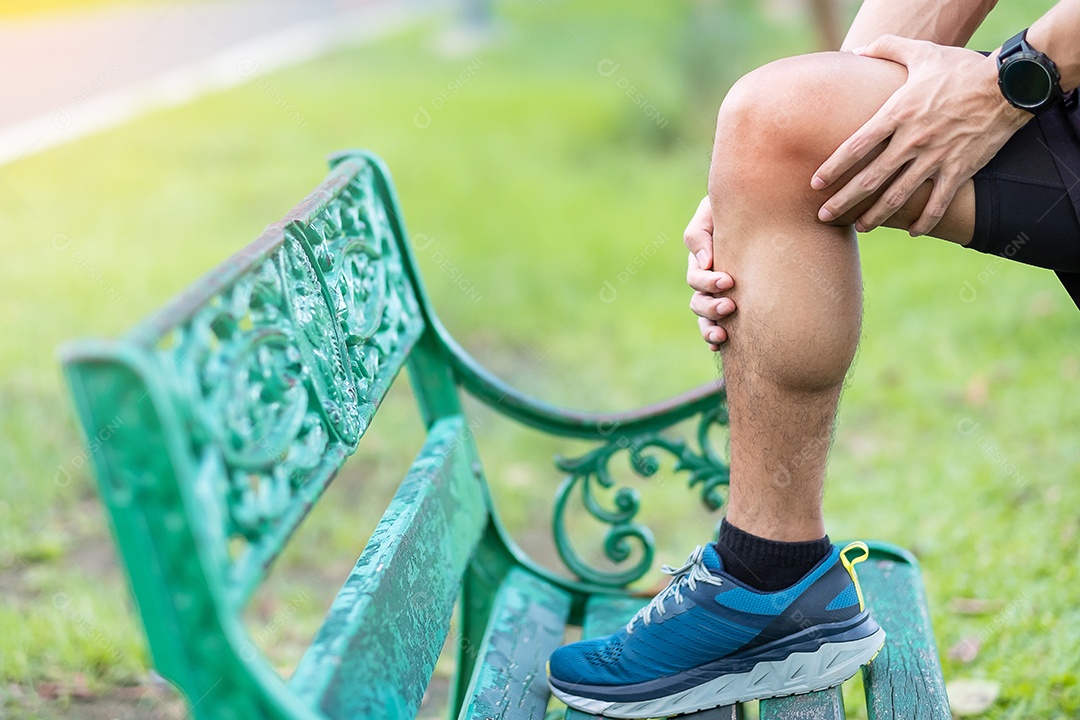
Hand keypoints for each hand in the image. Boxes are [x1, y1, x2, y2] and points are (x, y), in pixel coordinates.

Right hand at [683, 196, 735, 350]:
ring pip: (706, 319)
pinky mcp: (734, 306)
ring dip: (711, 327)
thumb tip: (704, 263)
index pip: (696, 278)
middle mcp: (708, 280)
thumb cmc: (738, 207)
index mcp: (702, 260)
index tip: (728, 281)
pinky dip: (715, 339)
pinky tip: (722, 345)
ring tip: (724, 334)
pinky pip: (719, 327)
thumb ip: (701, 233)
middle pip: (698, 302)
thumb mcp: (712, 211)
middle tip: (730, 307)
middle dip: (711, 307)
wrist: (765, 208)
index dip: (708, 282)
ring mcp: (719, 295)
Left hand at [812, 35, 1029, 235]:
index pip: (855, 146)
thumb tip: (858, 49)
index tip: (815, 184)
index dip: (832, 168)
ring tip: (861, 228)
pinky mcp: (959, 169)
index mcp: (897, 114)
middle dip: (843, 201)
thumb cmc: (961, 68)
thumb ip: (887, 48)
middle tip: (824, 216)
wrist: (1008, 85)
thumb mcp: (922, 52)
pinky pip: (938, 203)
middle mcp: (911, 141)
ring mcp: (935, 158)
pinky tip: (912, 230)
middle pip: (869, 179)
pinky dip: (925, 221)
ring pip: (898, 196)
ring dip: (877, 216)